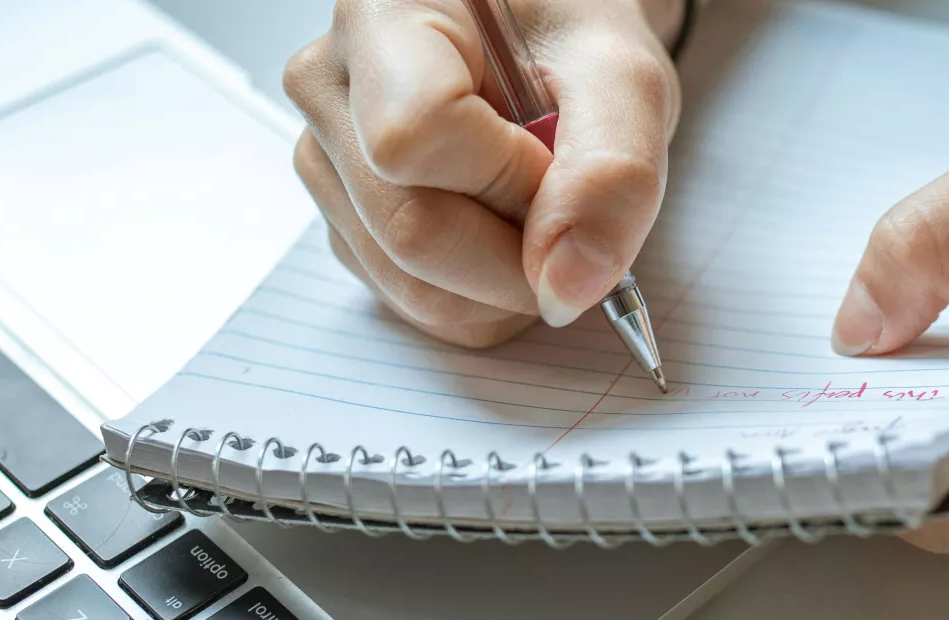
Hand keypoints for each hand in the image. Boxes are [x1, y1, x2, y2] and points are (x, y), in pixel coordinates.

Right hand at [284, 0, 685, 346]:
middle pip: (409, 229)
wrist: (544, 48)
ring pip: (408, 282)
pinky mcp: (342, 216)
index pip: (415, 138)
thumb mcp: (623, 78)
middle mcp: (330, 86)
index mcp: (386, 17)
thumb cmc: (573, 42)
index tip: (560, 170)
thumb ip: (613, 172)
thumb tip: (566, 286)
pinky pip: (407, 298)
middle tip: (571, 218)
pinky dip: (479, 295)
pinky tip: (505, 231)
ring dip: (502, 286)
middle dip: (517, 258)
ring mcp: (325, 158)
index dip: (509, 184)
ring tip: (538, 214)